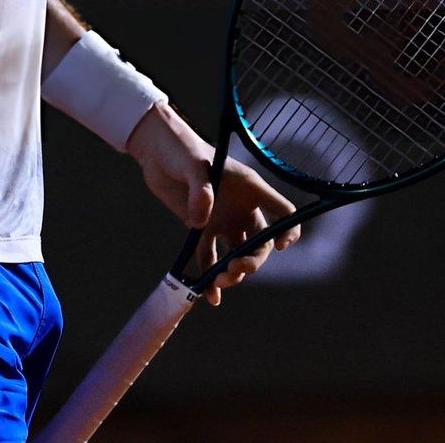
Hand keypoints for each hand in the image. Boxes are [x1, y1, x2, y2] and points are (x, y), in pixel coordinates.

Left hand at [125, 102, 300, 306]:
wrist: (156, 151)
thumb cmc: (181, 149)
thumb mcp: (192, 164)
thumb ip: (199, 189)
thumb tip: (201, 223)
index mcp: (250, 188)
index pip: (282, 210)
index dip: (288, 230)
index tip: (281, 246)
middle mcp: (241, 207)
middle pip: (260, 242)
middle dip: (254, 260)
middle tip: (238, 269)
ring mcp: (222, 220)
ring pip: (238, 254)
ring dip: (234, 273)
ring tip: (219, 283)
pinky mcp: (202, 229)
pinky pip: (211, 259)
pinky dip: (210, 277)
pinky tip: (208, 294)